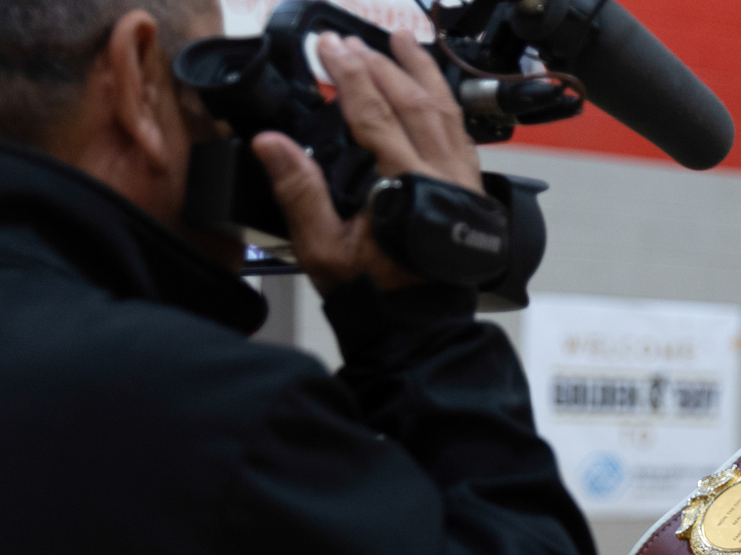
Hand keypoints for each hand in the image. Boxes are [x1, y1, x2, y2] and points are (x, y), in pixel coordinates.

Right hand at [248, 32, 485, 294]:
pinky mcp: (471, 190)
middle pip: (413, 103)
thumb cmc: (374, 293)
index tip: (329, 44)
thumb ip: (298, 193)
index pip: (375, 114)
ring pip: (446, 112)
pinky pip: (460, 134)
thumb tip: (270, 143)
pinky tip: (433, 90)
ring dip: (421, 72)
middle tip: (350, 41)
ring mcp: (463, 182)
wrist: (417, 327)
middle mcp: (444, 178)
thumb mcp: (323, 250)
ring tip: (402, 41)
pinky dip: (444, 103)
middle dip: (380, 65)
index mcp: (407, 187)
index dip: (350, 74)